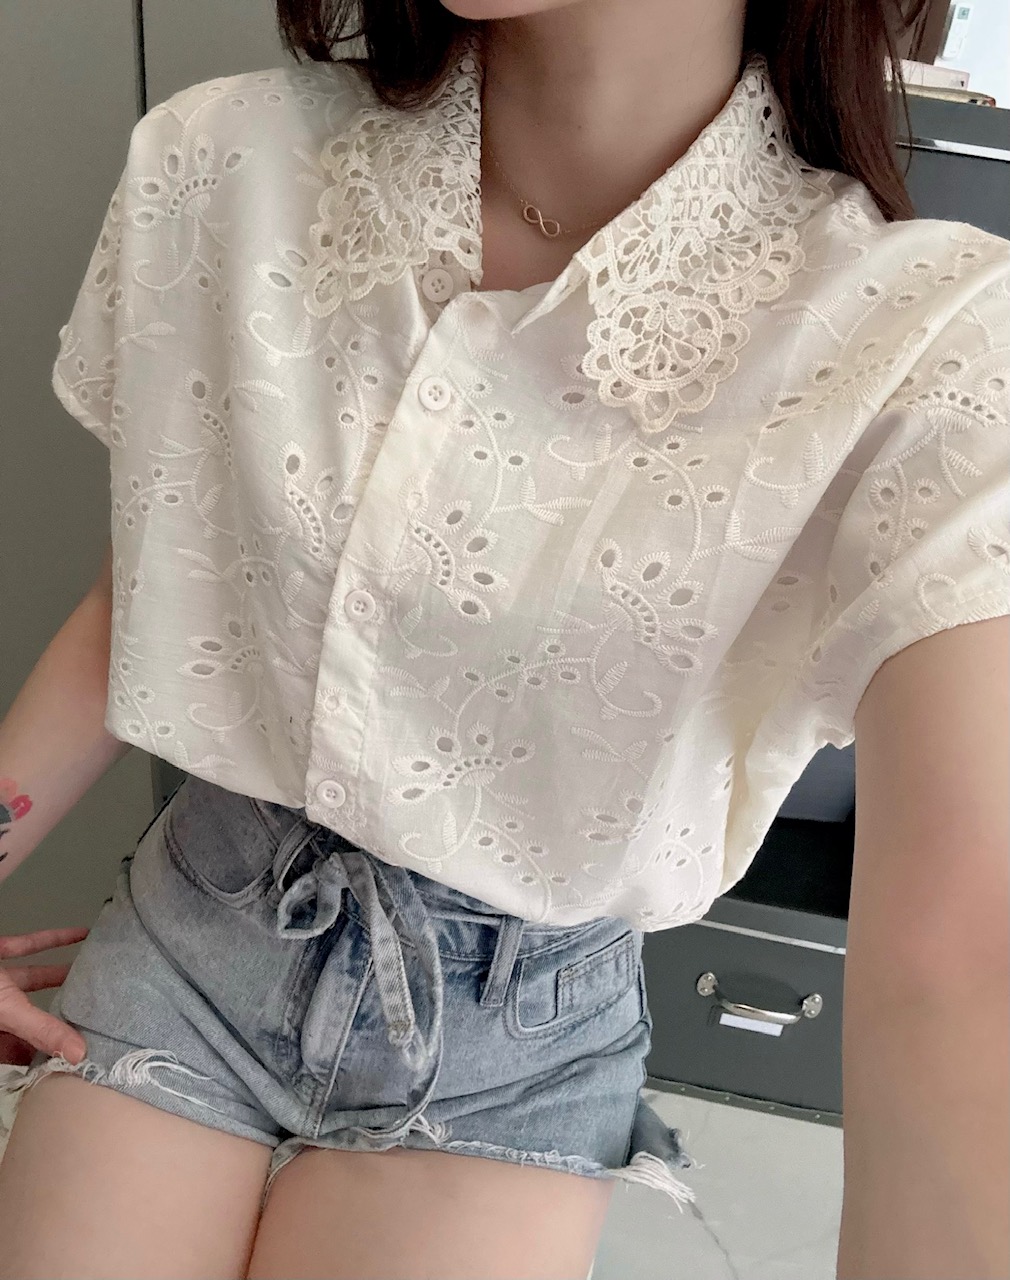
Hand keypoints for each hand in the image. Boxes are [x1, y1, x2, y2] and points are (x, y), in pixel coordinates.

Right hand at [0, 926, 90, 1066]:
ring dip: (60, 974)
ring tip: (94, 976)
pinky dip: (53, 940)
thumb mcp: (5, 1009)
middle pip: (29, 1018)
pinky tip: (81, 934)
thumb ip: (39, 1029)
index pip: (19, 1052)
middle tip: (94, 1015)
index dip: (44, 1054)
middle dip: (57, 1016)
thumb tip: (80, 1055)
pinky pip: (26, 946)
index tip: (79, 1054)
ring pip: (31, 980)